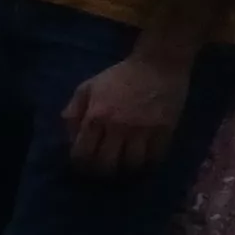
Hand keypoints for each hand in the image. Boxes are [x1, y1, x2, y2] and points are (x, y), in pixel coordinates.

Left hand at [61, 43, 193, 176]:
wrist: (158, 62)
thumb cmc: (120, 75)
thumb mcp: (89, 87)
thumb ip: (74, 111)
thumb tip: (69, 138)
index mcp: (96, 116)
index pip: (83, 153)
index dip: (80, 164)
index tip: (82, 165)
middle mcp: (118, 126)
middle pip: (106, 164)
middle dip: (101, 171)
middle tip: (102, 169)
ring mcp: (143, 129)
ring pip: (132, 164)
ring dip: (125, 169)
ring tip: (122, 166)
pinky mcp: (165, 130)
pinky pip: (155, 157)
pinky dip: (147, 163)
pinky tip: (143, 160)